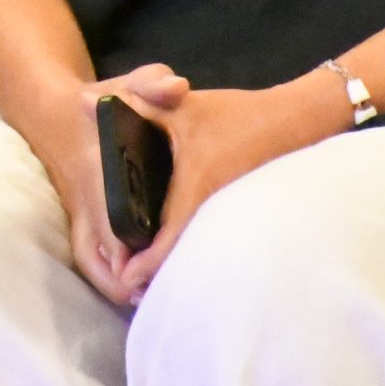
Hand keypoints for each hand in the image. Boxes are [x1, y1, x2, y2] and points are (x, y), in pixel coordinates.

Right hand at [32, 63, 187, 304]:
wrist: (55, 111)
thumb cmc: (99, 100)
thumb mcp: (125, 83)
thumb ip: (151, 81)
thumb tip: (179, 89)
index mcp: (92, 165)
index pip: (104, 210)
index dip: (120, 243)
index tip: (140, 269)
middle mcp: (82, 197)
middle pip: (91, 252)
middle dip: (117, 280)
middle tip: (149, 297)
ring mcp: (80, 213)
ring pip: (90, 260)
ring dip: (114, 284)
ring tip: (148, 300)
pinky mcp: (83, 221)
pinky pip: (92, 256)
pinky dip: (112, 275)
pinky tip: (142, 286)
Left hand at [113, 67, 349, 300]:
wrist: (292, 121)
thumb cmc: (237, 114)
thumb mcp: (182, 106)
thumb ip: (139, 104)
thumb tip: (92, 103)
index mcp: (195, 189)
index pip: (167, 241)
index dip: (144, 265)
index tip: (123, 280)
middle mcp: (213, 211)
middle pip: (178, 255)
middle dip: (151, 270)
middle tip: (124, 282)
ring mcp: (228, 216)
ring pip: (192, 249)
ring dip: (170, 260)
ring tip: (142, 272)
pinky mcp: (237, 213)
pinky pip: (206, 236)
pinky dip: (186, 245)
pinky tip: (173, 244)